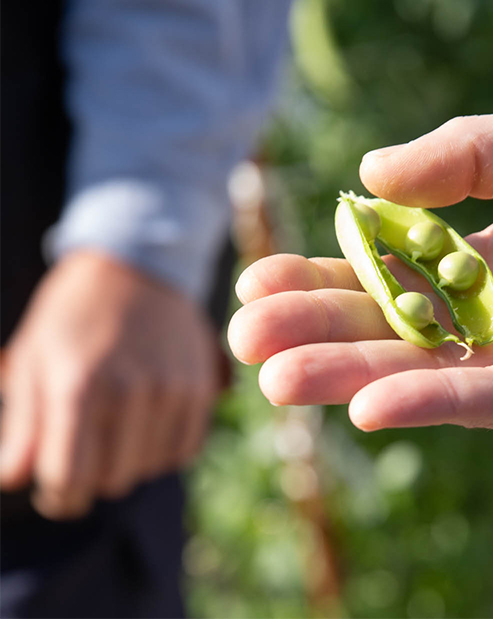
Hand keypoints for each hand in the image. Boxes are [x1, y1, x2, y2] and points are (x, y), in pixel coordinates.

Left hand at [0, 251, 222, 518]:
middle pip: (112, 481)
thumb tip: (15, 480)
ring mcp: (174, 389)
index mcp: (80, 385)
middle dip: (92, 478)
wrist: (138, 267)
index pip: (69, 480)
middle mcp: (132, 390)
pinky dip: (162, 450)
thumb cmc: (72, 316)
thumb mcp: (32, 360)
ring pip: (149, 469)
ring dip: (128, 463)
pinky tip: (145, 427)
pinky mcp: (202, 388)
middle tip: (83, 452)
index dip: (57, 496)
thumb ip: (23, 426)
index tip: (55, 488)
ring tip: (114, 430)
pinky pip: (184, 451)